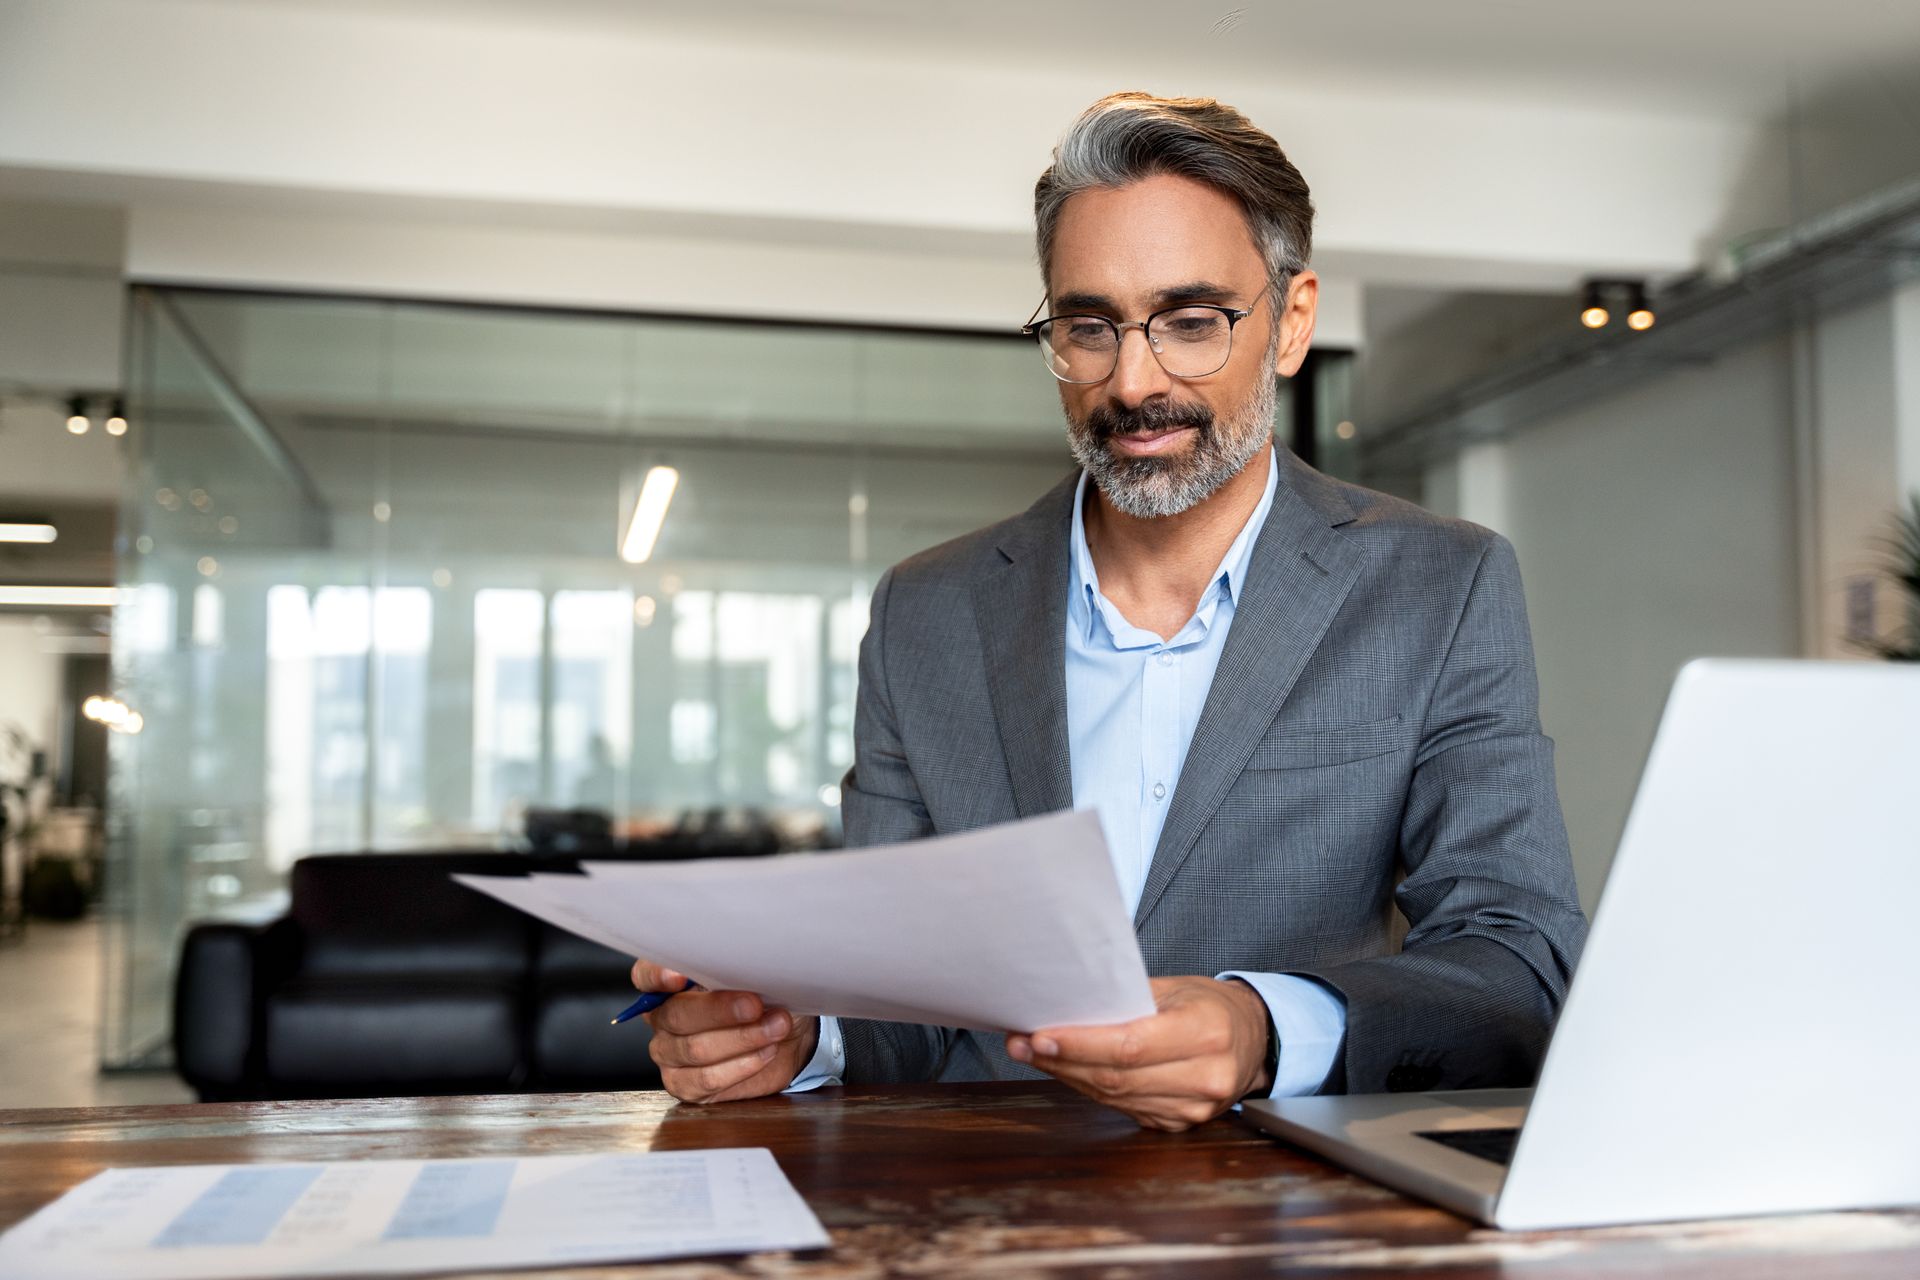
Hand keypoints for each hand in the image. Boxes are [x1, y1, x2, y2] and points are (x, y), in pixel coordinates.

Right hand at [629, 960, 818, 1103]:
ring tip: (775, 1027)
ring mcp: (670, 1053)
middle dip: (720, 1010)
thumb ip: (736, 970)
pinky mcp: (685, 1085)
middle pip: (677, 1014)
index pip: (646, 976)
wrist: (784, 1030)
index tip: (680, 977)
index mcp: (670, 980)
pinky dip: (742, 1065)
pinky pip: (708, 1079)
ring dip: (742, 1038)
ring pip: (696, 1049)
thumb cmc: (764, 995)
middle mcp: (663, 1016)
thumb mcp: (754, 974)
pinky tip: (766, 1052)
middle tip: (755, 1005)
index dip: (658, 976)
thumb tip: (740, 968)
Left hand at [1005, 976, 1271, 1131]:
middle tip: (1021, 1043)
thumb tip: (1067, 1003)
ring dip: (1068, 1075)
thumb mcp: (1176, 987)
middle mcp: (1205, 1076)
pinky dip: (1090, 1089)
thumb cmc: (1210, 1006)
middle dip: (1061, 1060)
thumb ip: (1127, 997)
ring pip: (1115, 1097)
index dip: (1080, 1044)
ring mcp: (1195, 1108)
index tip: (1039, 1035)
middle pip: (1117, 1077)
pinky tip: (1067, 1070)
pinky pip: (1124, 1108)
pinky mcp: (1181, 1124)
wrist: (1253, 1040)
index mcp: (1206, 1032)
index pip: (1130, 1046)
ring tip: (1033, 1053)